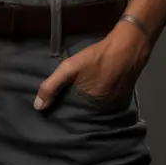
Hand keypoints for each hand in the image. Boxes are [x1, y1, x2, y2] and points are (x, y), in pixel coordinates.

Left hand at [33, 23, 150, 110]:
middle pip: (84, 112)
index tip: (53, 109)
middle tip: (64, 100)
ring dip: (87, 103)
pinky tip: (94, 89)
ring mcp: (113, 106)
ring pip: (94, 108)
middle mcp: (102, 112)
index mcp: (89, 108)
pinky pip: (105, 103)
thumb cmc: (97, 58)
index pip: (71, 116)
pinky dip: (99, 98)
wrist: (128, 48)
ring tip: (77, 95)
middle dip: (75, 108)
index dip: (63, 111)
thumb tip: (38, 107)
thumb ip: (52, 86)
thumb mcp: (70, 68)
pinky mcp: (121, 99)